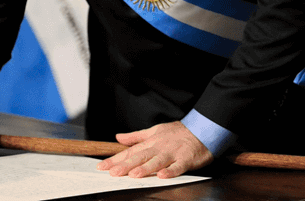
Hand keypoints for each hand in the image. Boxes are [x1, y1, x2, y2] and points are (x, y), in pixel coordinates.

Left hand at [96, 121, 213, 178]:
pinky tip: (162, 176)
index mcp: (151, 142)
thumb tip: (119, 137)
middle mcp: (159, 147)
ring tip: (134, 174)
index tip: (102, 166)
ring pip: (157, 161)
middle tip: (113, 172)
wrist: (202, 128)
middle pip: (140, 157)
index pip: (130, 151)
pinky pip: (177, 166)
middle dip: (125, 165)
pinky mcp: (186, 159)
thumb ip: (136, 137)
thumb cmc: (178, 132)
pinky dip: (170, 171)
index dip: (116, 159)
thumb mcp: (154, 130)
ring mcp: (172, 153)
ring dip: (145, 168)